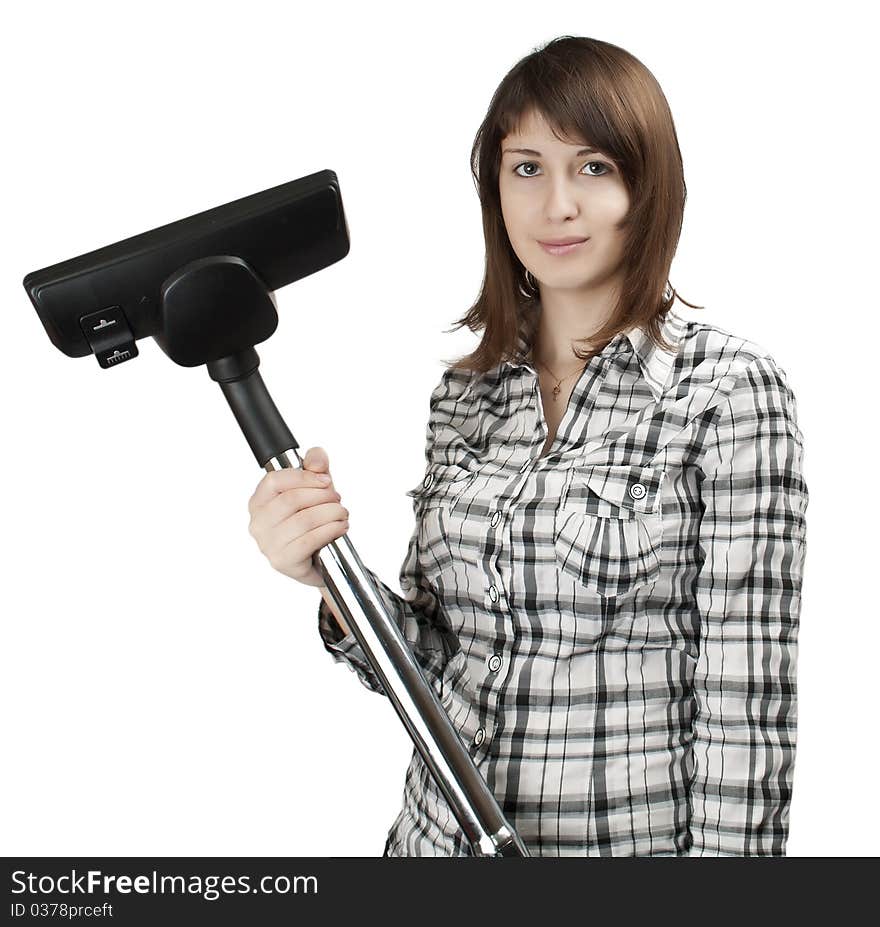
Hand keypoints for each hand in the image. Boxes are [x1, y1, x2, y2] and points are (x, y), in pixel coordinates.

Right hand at [247, 446, 348, 586]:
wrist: (319, 561)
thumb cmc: (312, 525)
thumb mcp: (315, 492)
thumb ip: (315, 469)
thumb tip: (316, 456)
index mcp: (259, 502)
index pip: (274, 481)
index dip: (304, 477)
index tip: (326, 480)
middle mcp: (258, 524)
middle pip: (292, 500)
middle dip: (323, 496)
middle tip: (338, 499)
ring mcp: (268, 545)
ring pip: (304, 520)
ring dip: (331, 513)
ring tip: (342, 514)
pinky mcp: (283, 561)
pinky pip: (309, 541)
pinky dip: (331, 531)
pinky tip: (340, 527)